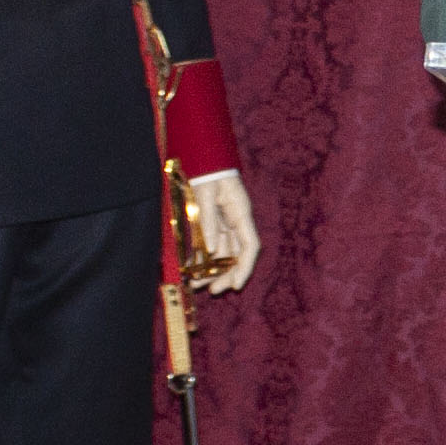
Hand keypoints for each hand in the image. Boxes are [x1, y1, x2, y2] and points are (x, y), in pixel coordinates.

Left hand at [186, 171, 261, 292]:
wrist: (201, 154)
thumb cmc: (206, 170)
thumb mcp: (206, 194)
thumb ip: (209, 221)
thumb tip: (213, 249)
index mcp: (241, 212)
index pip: (251, 245)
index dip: (245, 267)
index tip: (236, 285)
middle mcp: (236, 219)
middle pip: (237, 253)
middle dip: (227, 274)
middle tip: (212, 290)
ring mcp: (225, 220)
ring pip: (224, 251)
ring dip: (213, 269)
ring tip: (197, 284)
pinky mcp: (212, 220)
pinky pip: (211, 243)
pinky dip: (204, 257)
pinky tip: (194, 269)